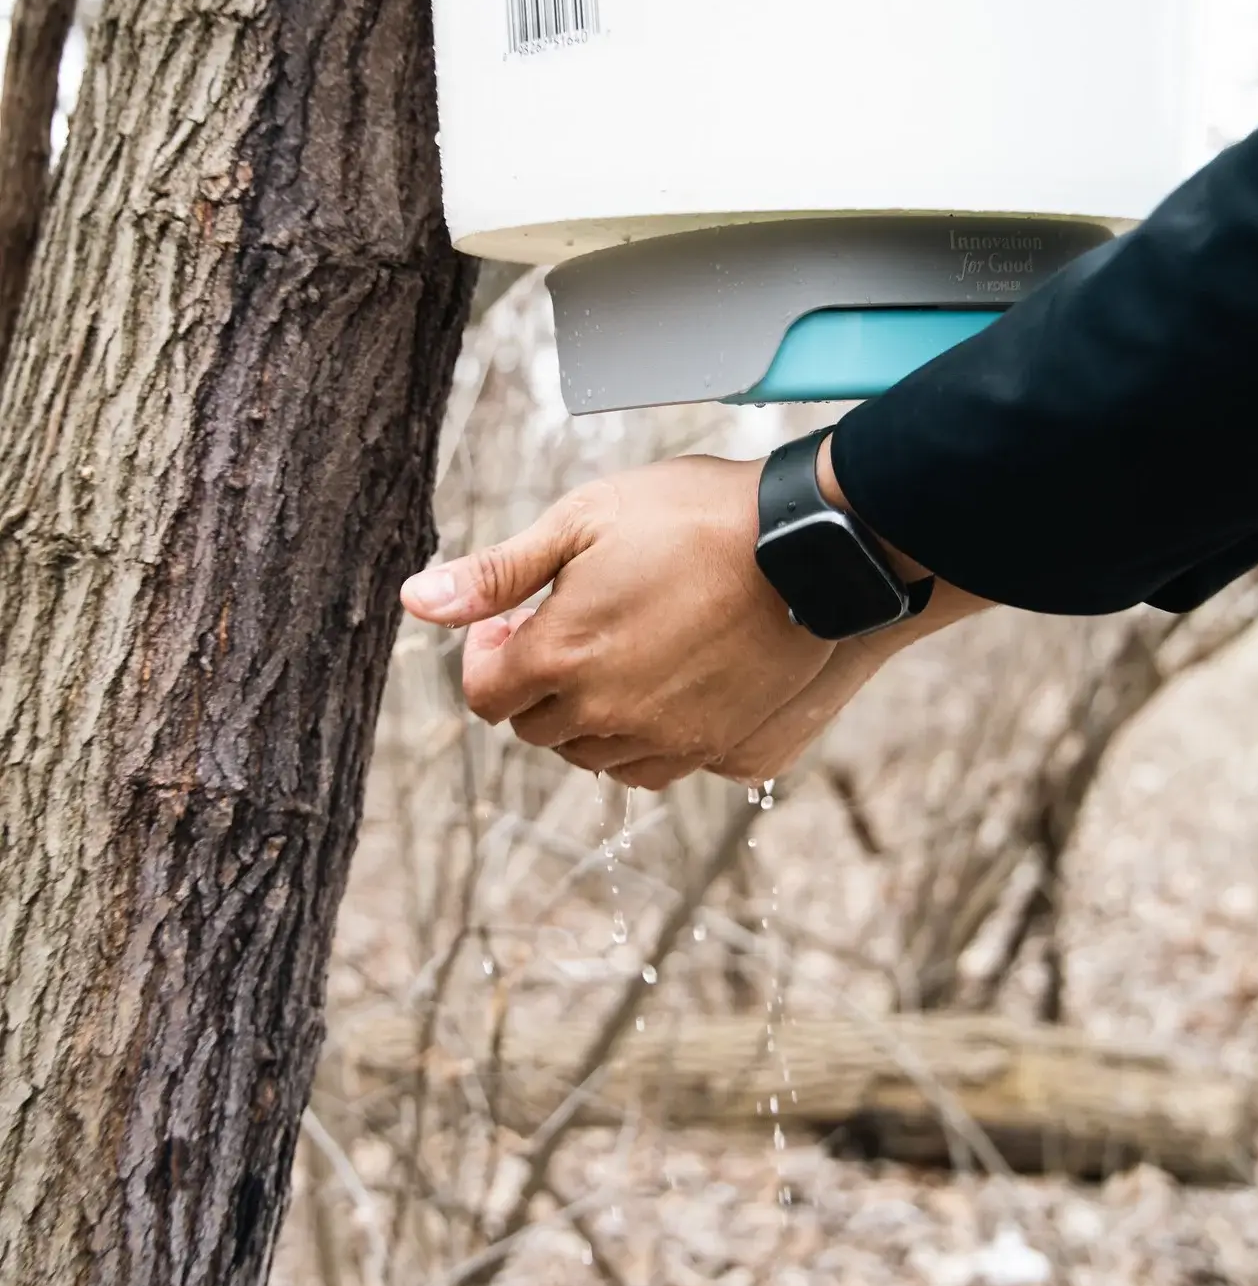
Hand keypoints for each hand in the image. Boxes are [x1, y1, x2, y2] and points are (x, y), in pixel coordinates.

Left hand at [401, 456, 837, 785]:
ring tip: (619, 650)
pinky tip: (661, 686)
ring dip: (587, 714)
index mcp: (561, 656)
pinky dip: (641, 739)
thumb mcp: (584, 520)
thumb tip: (416, 601)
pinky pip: (654, 768)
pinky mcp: (718, 751)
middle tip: (568, 624)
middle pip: (534, 729)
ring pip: (593, 755)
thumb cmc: (698, 517)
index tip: (513, 619)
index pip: (485, 695)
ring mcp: (667, 741)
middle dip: (536, 681)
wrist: (813, 547)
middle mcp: (607, 714)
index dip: (488, 655)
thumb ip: (496, 572)